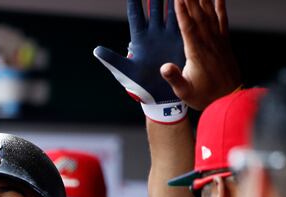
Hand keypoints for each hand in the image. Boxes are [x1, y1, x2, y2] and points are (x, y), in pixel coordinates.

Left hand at [94, 0, 186, 123]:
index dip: (134, 1)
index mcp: (140, 38)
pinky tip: (189, 0)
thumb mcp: (125, 72)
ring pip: (171, 10)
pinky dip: (187, 10)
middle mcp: (154, 34)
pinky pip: (185, 21)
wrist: (162, 98)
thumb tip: (96, 50)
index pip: (136, 14)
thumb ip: (112, 59)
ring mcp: (168, 35)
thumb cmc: (141, 86)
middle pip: (155, 7)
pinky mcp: (182, 40)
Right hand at [160, 0, 241, 109]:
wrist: (229, 99)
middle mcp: (208, 44)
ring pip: (210, 15)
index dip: (182, 12)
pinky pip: (222, 20)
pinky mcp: (225, 43)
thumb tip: (163, 68)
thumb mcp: (185, 91)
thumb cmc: (204, 96)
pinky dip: (220, 7)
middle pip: (198, 16)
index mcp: (196, 54)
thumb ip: (174, 78)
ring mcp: (218, 42)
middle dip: (190, 0)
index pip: (188, 28)